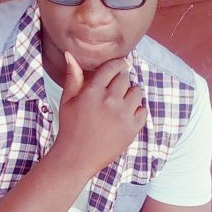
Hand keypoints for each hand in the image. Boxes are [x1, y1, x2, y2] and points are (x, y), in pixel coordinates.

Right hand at [54, 51, 146, 176]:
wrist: (76, 158)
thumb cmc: (70, 128)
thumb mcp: (67, 101)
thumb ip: (73, 77)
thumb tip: (70, 54)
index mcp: (93, 92)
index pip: (112, 68)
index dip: (118, 65)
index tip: (120, 66)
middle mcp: (110, 101)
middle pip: (125, 78)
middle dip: (121, 80)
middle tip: (115, 90)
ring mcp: (123, 115)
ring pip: (137, 92)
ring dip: (130, 94)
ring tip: (120, 103)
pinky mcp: (132, 129)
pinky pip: (143, 111)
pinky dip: (137, 111)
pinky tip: (125, 116)